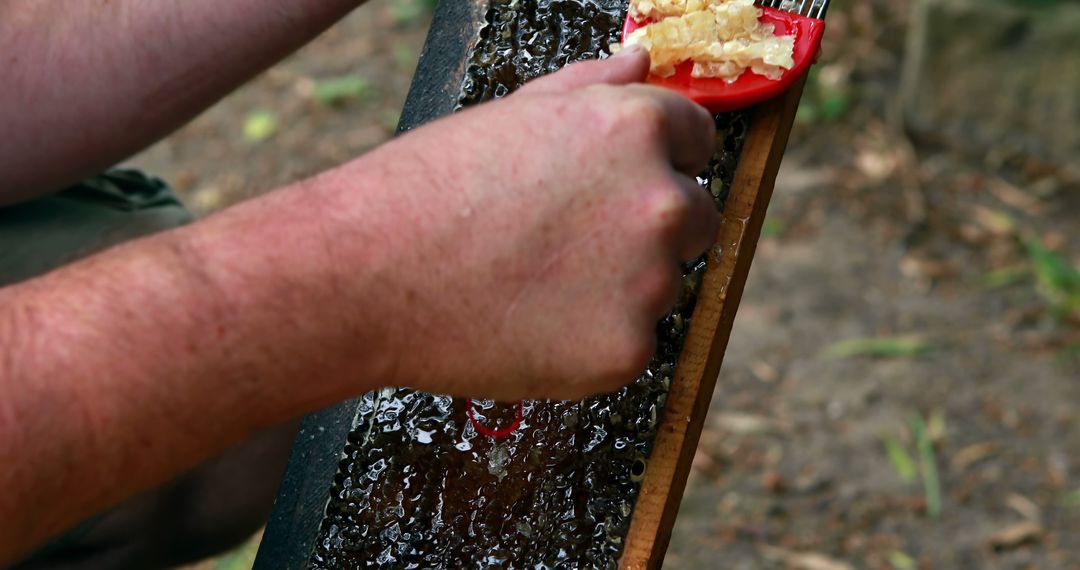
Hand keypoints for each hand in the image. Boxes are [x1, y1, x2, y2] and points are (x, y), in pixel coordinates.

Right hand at [284, 47, 717, 400]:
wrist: (366, 276)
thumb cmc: (426, 190)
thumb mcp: (511, 115)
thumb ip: (590, 88)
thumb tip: (640, 61)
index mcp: (634, 129)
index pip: (697, 140)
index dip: (661, 162)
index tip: (625, 187)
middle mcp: (659, 200)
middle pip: (696, 219)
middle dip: (649, 230)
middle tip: (568, 247)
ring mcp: (648, 281)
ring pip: (661, 286)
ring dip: (618, 288)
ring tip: (532, 286)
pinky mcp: (626, 350)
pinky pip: (630, 344)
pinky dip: (592, 343)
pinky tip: (530, 326)